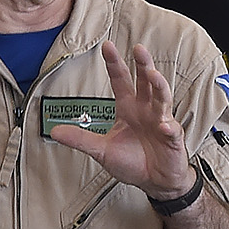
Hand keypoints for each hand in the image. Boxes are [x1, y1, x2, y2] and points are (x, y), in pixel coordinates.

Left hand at [46, 40, 192, 200]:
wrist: (155, 181)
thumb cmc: (132, 162)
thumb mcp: (101, 150)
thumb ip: (81, 139)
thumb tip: (55, 131)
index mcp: (129, 108)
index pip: (121, 80)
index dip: (114, 64)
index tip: (107, 46)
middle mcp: (146, 110)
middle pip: (146, 82)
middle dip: (143, 65)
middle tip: (138, 49)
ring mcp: (161, 122)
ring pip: (162, 99)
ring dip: (159, 86)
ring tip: (153, 75)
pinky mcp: (173, 139)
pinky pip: (172, 130)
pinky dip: (169, 128)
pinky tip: (165, 126)